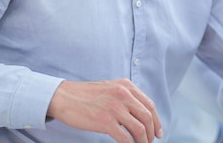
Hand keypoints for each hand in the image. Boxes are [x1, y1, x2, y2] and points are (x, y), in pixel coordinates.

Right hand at [47, 79, 161, 142]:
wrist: (64, 97)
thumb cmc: (86, 95)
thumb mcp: (111, 88)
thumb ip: (126, 97)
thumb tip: (141, 114)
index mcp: (126, 86)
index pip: (149, 105)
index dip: (157, 121)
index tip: (159, 132)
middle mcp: (123, 94)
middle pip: (148, 117)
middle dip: (152, 132)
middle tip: (151, 142)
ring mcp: (115, 108)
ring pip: (140, 129)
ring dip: (144, 141)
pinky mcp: (106, 121)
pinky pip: (126, 138)